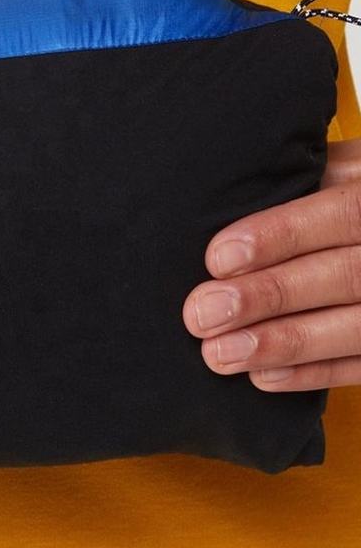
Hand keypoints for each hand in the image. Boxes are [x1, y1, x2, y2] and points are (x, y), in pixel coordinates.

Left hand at [183, 137, 360, 390]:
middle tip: (202, 313)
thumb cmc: (346, 194)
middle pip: (344, 276)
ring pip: (356, 329)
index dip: (279, 236)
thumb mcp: (338, 171)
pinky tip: (261, 376)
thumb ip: (297, 179)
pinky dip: (312, 374)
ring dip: (282, 345)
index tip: (217, 258)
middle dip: (267, 297)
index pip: (339, 215)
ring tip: (219, 354)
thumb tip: (219, 197)